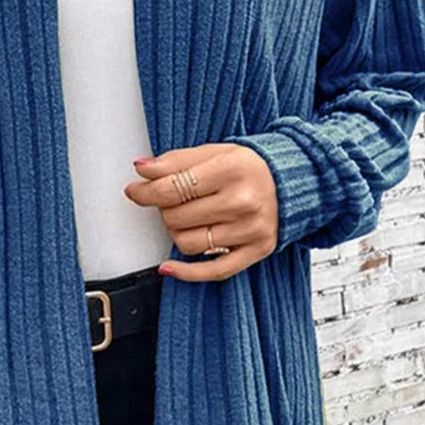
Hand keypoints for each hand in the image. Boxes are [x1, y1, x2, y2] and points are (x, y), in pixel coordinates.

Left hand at [122, 143, 278, 280]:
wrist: (289, 182)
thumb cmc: (248, 167)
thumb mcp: (212, 152)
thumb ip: (175, 160)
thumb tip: (142, 169)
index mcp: (231, 170)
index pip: (172, 188)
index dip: (145, 192)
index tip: (135, 191)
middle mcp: (242, 201)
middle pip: (175, 217)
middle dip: (164, 209)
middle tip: (173, 200)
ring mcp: (250, 230)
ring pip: (187, 244)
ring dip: (176, 232)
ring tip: (186, 219)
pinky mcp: (255, 251)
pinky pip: (211, 271)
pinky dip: (184, 272)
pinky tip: (168, 266)